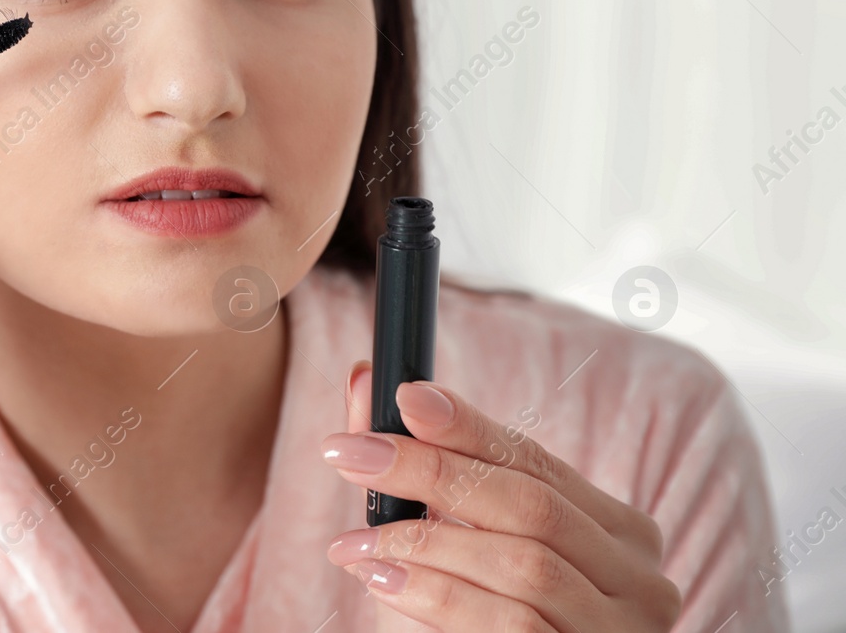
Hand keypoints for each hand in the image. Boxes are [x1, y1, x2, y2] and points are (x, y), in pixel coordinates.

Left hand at [320, 359, 681, 632]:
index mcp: (617, 533)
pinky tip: (384, 581)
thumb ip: (417, 469)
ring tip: (355, 542)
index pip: (539, 462)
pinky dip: (439, 595)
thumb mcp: (455, 544)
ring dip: (425, 542)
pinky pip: (513, 623)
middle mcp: (637, 579)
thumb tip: (364, 378)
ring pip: (524, 564)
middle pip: (532, 504)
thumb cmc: (475, 621)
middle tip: (350, 454)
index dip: (469, 427)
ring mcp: (620, 630)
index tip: (404, 396)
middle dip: (432, 470)